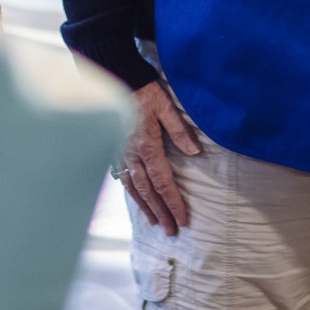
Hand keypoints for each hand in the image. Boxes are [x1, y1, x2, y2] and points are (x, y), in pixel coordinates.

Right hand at [118, 80, 200, 234]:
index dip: (174, 203)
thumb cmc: (143, 90)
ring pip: (134, 189)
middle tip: (172, 231)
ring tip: (156, 223)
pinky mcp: (113, 151)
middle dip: (162, 213)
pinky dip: (132, 193)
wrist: (114, 78)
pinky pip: (123, 179)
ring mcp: (120, 155)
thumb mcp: (166, 106)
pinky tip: (138, 200)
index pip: (163, 183)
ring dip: (146, 208)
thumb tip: (195, 152)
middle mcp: (132, 156)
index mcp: (147, 146)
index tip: (184, 220)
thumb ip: (179, 130)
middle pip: (149, 192)